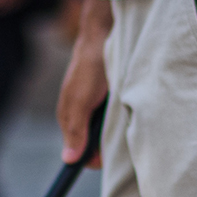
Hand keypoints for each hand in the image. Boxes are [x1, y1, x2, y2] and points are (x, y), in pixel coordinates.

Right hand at [57, 0, 110, 168]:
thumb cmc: (90, 68)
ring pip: (104, 132)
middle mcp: (81, 115)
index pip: (79, 153)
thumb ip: (75, 129)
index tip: (106, 160)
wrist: (104, 36)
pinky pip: (113, 118)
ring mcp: (94, 107)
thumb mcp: (81, 101)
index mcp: (69, 119)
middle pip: (93, 145)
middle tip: (119, 133)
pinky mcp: (107, 99)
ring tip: (124, 118)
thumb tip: (69, 160)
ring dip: (115, 130)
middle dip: (105, 145)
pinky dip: (121, 118)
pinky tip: (127, 110)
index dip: (93, 159)